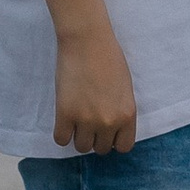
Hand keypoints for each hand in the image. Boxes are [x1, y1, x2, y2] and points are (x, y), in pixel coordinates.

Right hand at [54, 24, 137, 155]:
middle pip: (101, 148)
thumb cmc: (108, 58)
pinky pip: (61, 139)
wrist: (87, 41)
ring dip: (78, 136)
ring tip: (76, 120)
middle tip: (89, 121)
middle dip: (95, 137)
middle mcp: (109, 122)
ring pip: (81, 147)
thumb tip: (112, 129)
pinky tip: (64, 121)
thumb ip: (120, 111)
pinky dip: (62, 133)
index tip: (106, 131)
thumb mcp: (125, 89)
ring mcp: (86, 120)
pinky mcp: (65, 114)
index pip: (123, 147)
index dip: (113, 140)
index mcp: (128, 115)